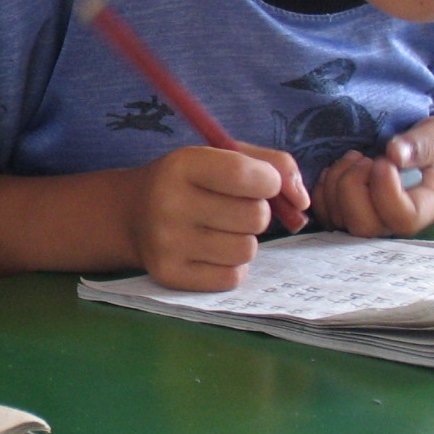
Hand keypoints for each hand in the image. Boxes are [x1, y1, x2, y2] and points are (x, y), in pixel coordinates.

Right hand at [125, 144, 307, 291]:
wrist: (131, 213)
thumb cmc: (191, 181)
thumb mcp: (221, 156)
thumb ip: (272, 164)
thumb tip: (302, 202)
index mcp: (182, 164)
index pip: (247, 175)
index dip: (270, 181)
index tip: (263, 183)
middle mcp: (169, 203)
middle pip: (255, 216)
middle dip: (257, 212)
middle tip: (235, 207)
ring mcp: (166, 243)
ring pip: (247, 249)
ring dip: (245, 240)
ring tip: (222, 230)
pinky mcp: (170, 275)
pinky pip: (232, 277)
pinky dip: (232, 266)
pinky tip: (213, 252)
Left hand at [314, 115, 433, 237]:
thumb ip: (426, 144)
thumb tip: (394, 153)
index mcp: (429, 206)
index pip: (402, 218)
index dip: (385, 190)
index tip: (385, 159)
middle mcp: (398, 222)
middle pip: (364, 225)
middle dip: (353, 185)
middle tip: (366, 159)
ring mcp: (374, 220)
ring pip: (339, 219)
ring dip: (336, 182)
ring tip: (356, 158)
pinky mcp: (354, 213)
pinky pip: (326, 212)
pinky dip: (323, 187)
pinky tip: (341, 166)